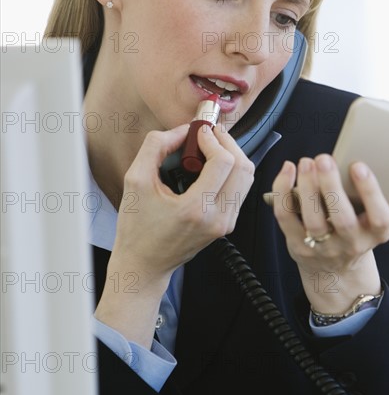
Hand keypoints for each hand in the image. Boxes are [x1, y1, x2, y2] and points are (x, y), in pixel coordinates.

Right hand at [95, 123, 253, 346]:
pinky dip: (231, 170)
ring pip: (246, 177)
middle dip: (227, 143)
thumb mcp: (135, 181)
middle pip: (243, 167)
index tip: (199, 132)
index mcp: (196, 209)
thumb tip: (182, 130)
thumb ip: (155, 147)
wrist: (144, 264)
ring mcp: (226, 223)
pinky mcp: (227, 224)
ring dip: (231, 155)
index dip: (213, 139)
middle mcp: (218, 218)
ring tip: (209, 147)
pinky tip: (211, 165)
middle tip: (208, 134)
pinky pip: (240, 189)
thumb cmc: (137, 228)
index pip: (224, 162)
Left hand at [270, 154, 388, 313]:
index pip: (380, 217)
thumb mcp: (388, 219)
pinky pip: (286, 217)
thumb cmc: (362, 232)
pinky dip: (283, 192)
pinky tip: (288, 170)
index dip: (370, 192)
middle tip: (324, 158)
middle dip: (331, 186)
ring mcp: (322, 246)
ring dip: (307, 188)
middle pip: (342, 219)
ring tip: (306, 162)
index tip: (359, 165)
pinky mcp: (297, 243)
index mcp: (378, 233)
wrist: (335, 271)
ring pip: (313, 219)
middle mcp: (351, 242)